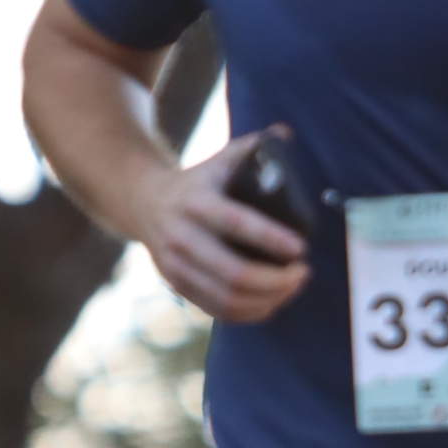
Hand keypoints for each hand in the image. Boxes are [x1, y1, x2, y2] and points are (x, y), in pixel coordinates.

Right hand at [137, 138, 312, 326]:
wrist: (144, 202)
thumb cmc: (197, 180)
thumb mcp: (219, 158)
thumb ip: (252, 147)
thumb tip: (285, 135)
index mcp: (195, 202)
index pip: (236, 224)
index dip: (271, 239)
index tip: (301, 248)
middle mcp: (182, 237)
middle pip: (234, 273)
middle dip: (276, 280)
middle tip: (304, 272)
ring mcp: (176, 266)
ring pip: (228, 298)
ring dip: (268, 299)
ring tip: (293, 287)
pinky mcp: (178, 286)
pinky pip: (218, 310)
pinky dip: (250, 312)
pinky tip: (272, 302)